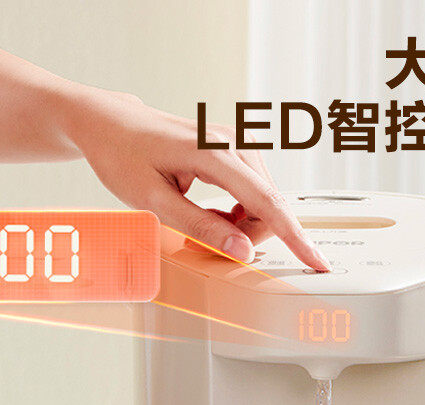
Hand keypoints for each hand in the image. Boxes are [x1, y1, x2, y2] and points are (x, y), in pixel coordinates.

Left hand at [64, 89, 329, 270]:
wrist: (108, 123)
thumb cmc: (122, 156)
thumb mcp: (154, 201)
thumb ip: (200, 227)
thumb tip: (241, 251)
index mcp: (214, 154)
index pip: (266, 203)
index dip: (293, 237)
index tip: (316, 260)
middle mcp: (232, 143)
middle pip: (267, 205)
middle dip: (249, 235)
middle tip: (208, 245)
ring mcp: (234, 144)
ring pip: (261, 200)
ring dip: (241, 224)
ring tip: (202, 227)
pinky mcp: (231, 150)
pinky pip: (251, 191)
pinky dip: (238, 212)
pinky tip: (212, 214)